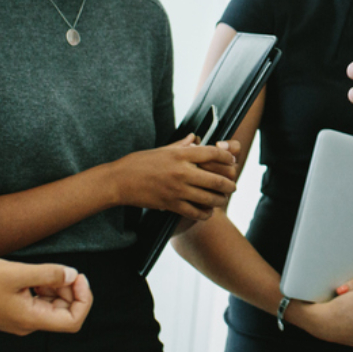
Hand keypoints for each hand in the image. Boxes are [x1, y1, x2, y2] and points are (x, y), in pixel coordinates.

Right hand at [0, 258, 92, 334]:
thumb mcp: (15, 272)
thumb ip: (48, 274)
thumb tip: (73, 275)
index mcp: (29, 319)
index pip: (73, 321)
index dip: (83, 299)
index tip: (77, 276)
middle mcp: (26, 323)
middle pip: (64, 312)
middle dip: (69, 290)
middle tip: (60, 269)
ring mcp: (18, 318)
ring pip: (51, 305)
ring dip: (55, 286)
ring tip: (43, 270)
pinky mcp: (11, 310)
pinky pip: (37, 301)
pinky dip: (42, 287)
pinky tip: (32, 274)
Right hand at [101, 135, 236, 219]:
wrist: (119, 181)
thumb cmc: (139, 162)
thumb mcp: (161, 150)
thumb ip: (181, 145)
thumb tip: (195, 138)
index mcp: (180, 155)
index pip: (211, 154)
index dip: (226, 158)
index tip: (232, 161)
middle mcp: (181, 172)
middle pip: (216, 179)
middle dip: (229, 184)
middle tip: (233, 186)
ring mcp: (177, 190)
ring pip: (208, 198)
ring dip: (220, 199)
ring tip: (223, 199)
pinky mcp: (170, 205)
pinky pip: (195, 212)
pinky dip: (205, 213)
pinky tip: (208, 211)